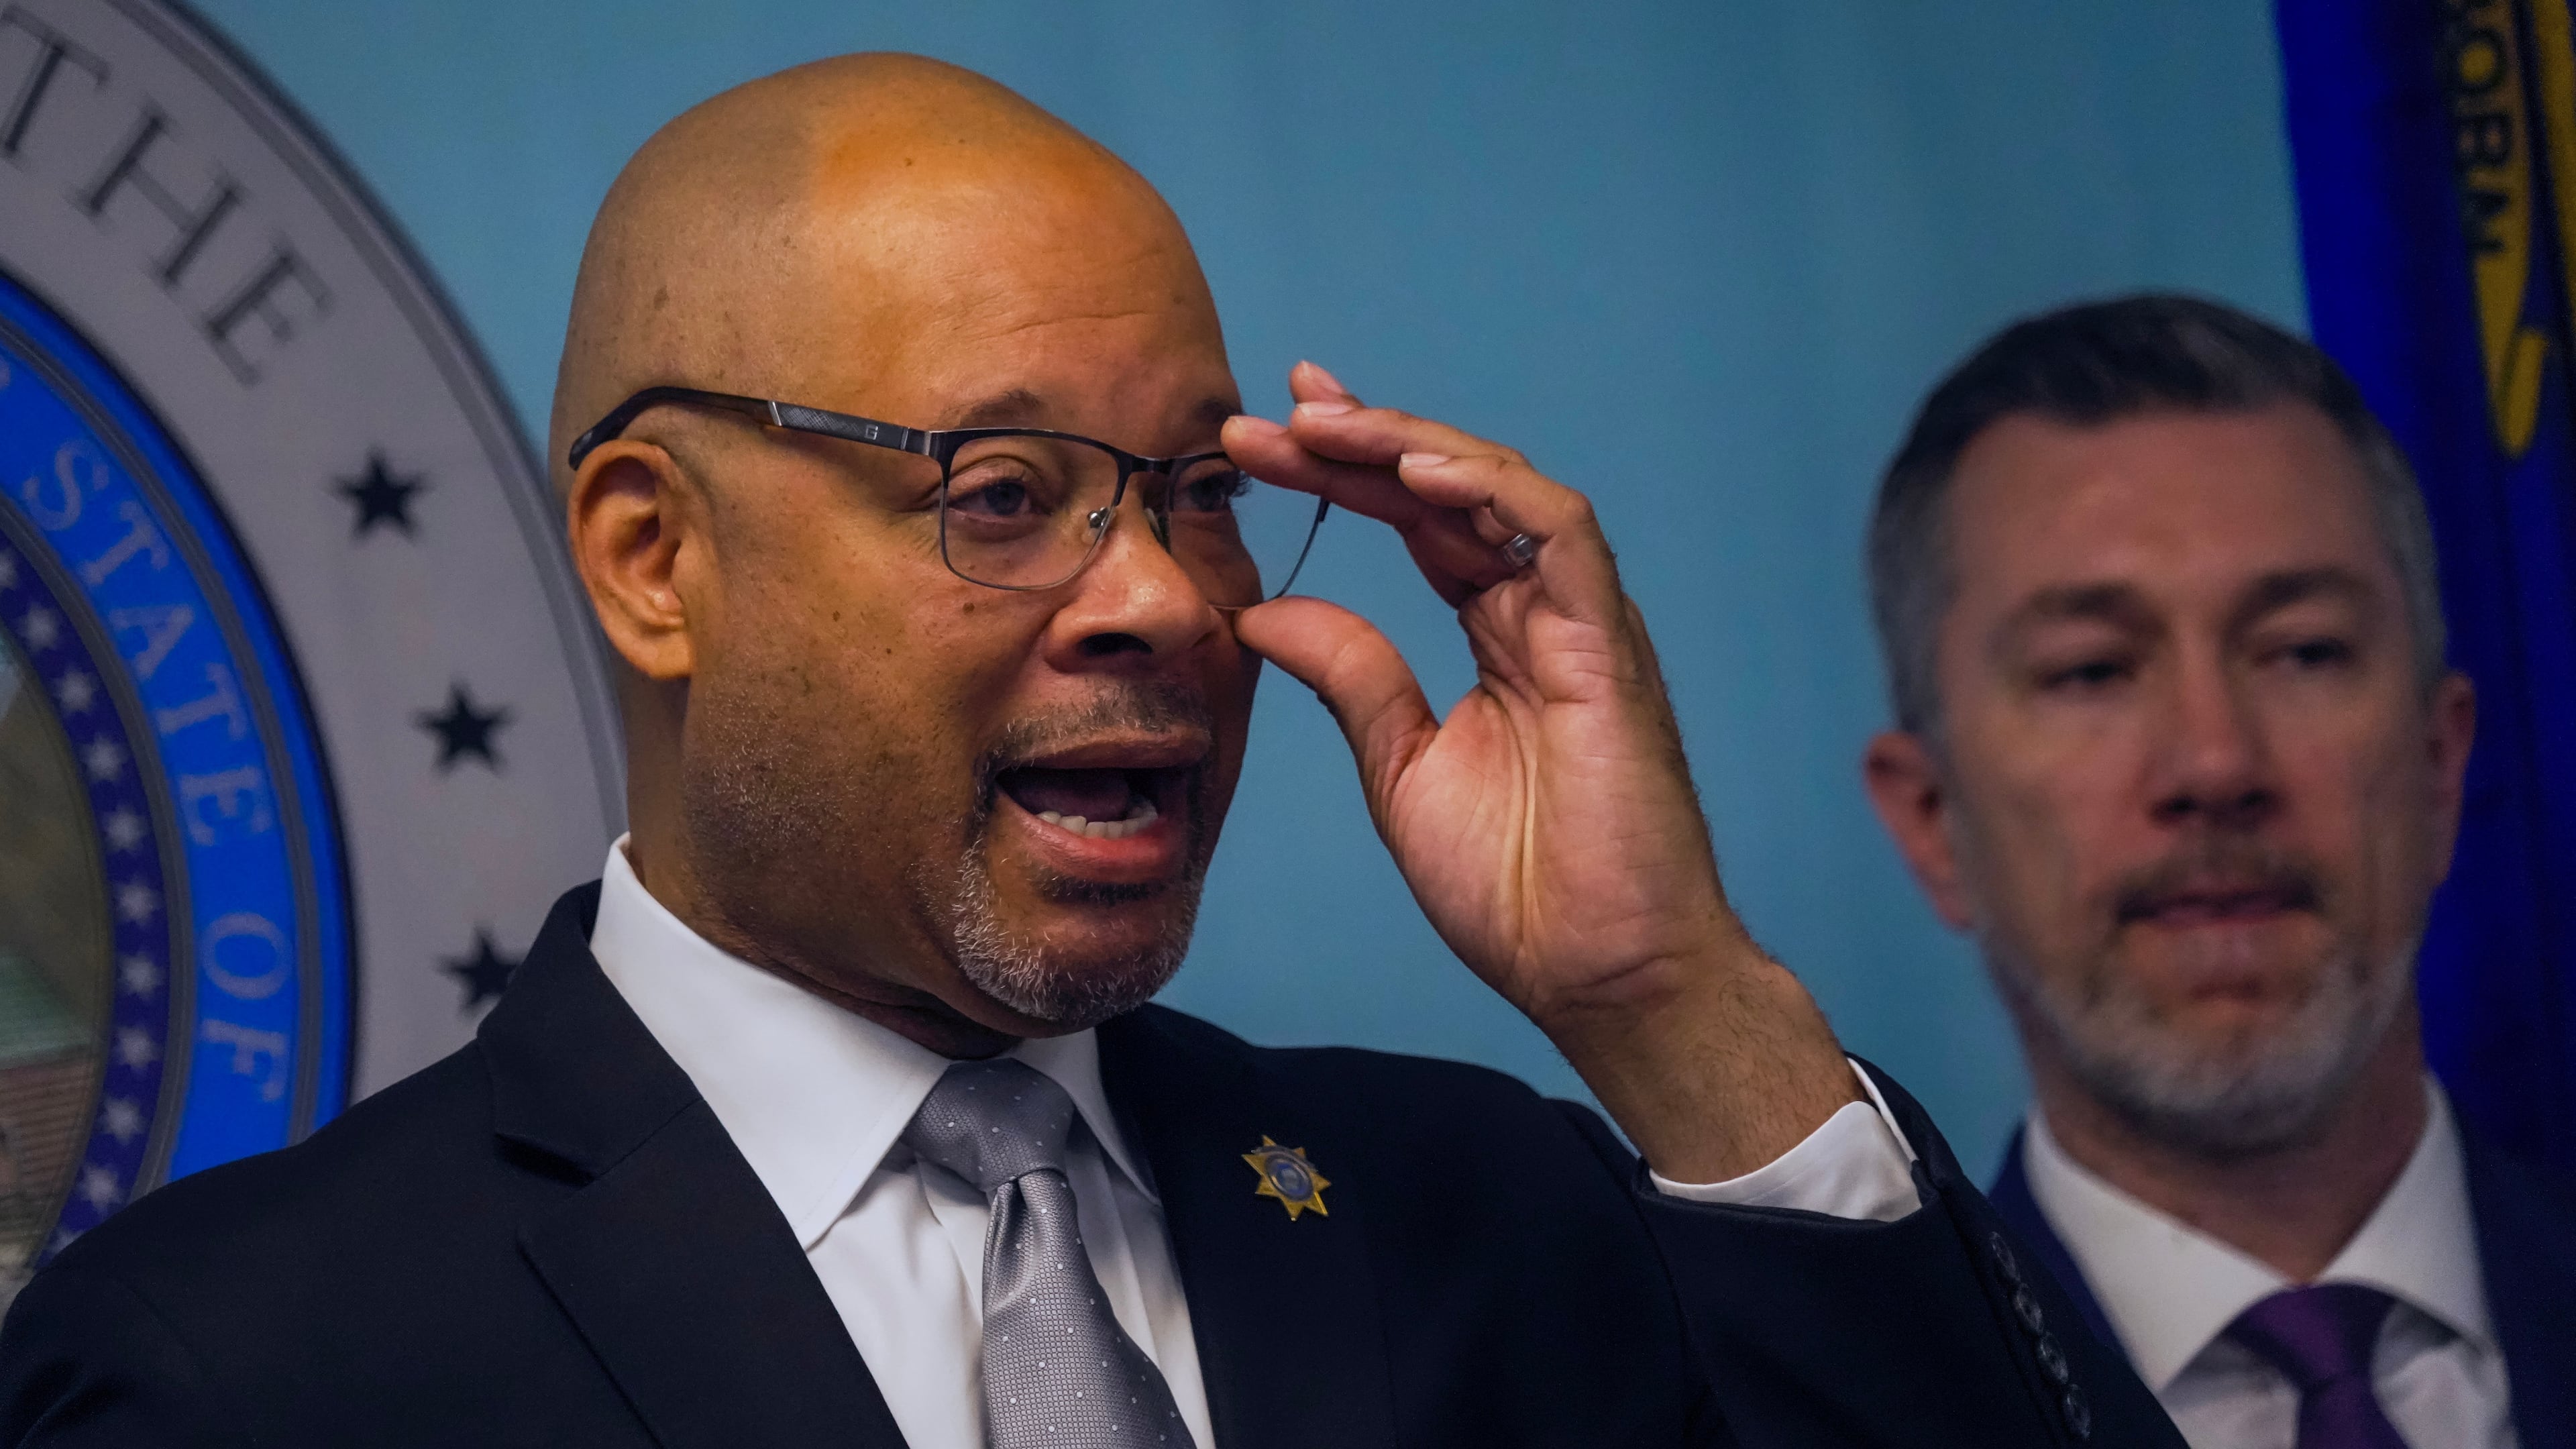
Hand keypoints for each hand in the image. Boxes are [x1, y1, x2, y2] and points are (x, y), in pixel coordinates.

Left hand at [1221, 363, 1859, 1179]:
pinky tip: (1418, 470)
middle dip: (1361, 439)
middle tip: (1272, 408)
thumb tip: (1262, 611)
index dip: (1346, 472)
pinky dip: (1493, 491)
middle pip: (1449, 491)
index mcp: (1499, 638)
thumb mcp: (1401, 766)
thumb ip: (1349, 676)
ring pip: (1502, 491)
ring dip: (1411, 445)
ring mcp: (1583, 625)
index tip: (1261, 442)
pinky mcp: (1610, 651)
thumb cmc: (1520, 890)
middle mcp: (1544, 614)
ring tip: (1323, 422)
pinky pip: (1562, 537)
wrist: (1598, 975)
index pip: (1418, 523)